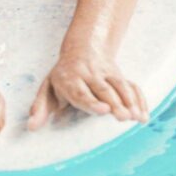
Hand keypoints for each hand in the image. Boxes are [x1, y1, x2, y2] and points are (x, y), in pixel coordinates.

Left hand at [28, 46, 148, 129]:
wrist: (84, 48)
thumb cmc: (63, 76)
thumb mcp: (47, 88)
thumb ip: (40, 108)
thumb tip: (31, 127)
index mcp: (70, 79)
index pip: (82, 92)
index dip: (92, 102)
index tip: (104, 110)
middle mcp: (90, 75)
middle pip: (104, 90)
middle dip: (116, 103)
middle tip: (124, 117)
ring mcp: (106, 73)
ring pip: (120, 86)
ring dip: (130, 101)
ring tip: (138, 117)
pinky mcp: (119, 75)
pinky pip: (131, 86)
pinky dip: (139, 99)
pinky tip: (144, 115)